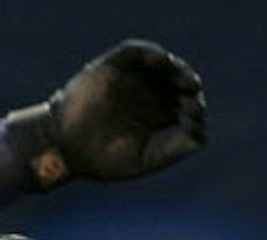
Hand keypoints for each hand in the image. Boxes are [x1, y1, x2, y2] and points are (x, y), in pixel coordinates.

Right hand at [8, 40, 207, 189]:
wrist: (65, 149)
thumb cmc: (103, 160)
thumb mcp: (144, 159)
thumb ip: (173, 149)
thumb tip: (201, 135)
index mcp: (158, 118)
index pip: (186, 106)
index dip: (195, 108)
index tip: (192, 115)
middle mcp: (148, 95)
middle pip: (179, 82)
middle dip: (189, 86)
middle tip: (191, 92)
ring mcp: (132, 79)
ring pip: (163, 65)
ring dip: (177, 68)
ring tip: (182, 78)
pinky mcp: (114, 66)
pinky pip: (136, 51)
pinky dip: (151, 52)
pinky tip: (163, 61)